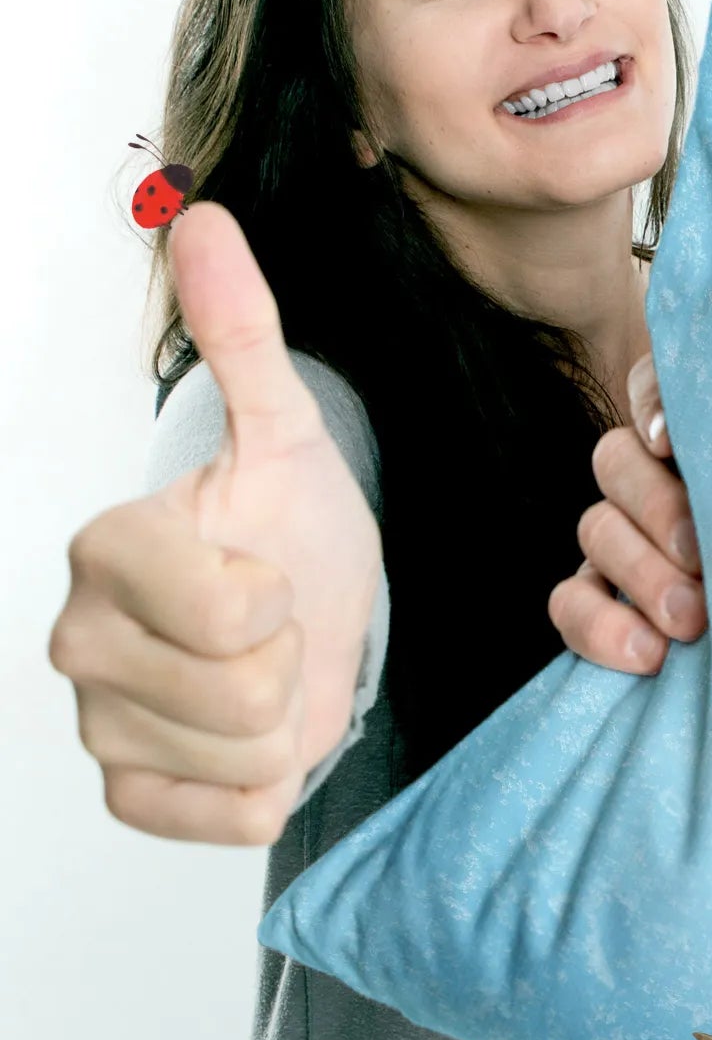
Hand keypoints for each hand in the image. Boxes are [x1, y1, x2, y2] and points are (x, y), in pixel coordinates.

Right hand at [48, 204, 381, 843]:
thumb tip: (206, 219)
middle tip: (276, 629)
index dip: (282, 601)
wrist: (305, 614)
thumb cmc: (293, 530)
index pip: (229, 613)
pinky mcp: (130, 788)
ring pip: (244, 758)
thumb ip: (245, 335)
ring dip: (287, 722)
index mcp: (110, 547)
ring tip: (267, 673)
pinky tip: (253, 739)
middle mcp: (78, 636)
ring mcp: (99, 718)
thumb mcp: (287, 434)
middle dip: (291, 663)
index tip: (270, 572)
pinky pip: (226, 819)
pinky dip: (264, 788)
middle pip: (242, 694)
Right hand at [548, 349, 706, 672]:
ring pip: (596, 529)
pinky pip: (570, 604)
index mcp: (699, 441)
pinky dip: (598, 626)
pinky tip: (647, 654)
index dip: (655, 409)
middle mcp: (651, 479)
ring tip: (690, 623)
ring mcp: (621, 541)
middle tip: (704, 562)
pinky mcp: (602, 602)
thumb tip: (667, 434)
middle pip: (617, 461)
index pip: (655, 391)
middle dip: (658, 511)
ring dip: (640, 574)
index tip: (670, 444)